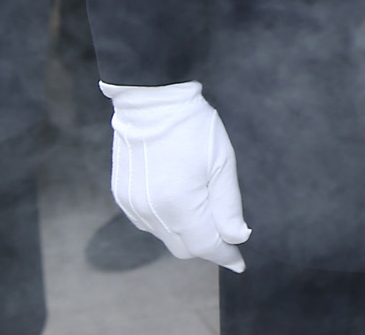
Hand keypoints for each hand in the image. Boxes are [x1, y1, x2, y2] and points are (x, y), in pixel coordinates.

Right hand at [102, 81, 249, 270]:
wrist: (151, 103)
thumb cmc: (194, 128)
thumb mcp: (222, 164)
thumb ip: (228, 206)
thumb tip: (237, 237)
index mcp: (179, 206)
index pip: (205, 246)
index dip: (226, 255)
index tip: (241, 261)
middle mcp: (151, 213)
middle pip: (184, 247)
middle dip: (208, 245)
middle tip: (229, 233)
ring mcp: (133, 207)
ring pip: (166, 237)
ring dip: (188, 232)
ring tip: (207, 207)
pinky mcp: (123, 198)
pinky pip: (150, 223)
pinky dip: (169, 221)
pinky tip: (183, 199)